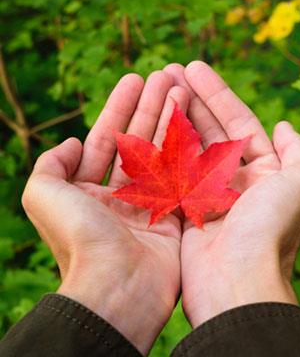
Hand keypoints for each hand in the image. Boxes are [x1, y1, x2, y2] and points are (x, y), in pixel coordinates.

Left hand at [22, 71, 189, 353]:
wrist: (117, 287)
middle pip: (137, 140)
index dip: (119, 107)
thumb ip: (50, 163)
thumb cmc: (80, 240)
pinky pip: (181, 173)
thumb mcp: (43, 195)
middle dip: (150, 106)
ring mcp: (150, 203)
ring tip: (180, 88)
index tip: (135, 78)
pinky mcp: (174, 214)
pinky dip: (187, 147)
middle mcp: (120, 194)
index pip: (106, 138)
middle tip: (165, 75)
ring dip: (170, 119)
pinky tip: (193, 120)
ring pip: (162, 152)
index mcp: (89, 190)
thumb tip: (73, 142)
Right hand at [163, 62, 299, 327]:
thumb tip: (284, 126)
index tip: (194, 67)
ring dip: (174, 116)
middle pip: (210, 129)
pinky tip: (148, 122)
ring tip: (156, 87)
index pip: (238, 121)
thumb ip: (297, 151)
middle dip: (191, 99)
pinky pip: (170, 170)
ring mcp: (206, 192)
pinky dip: (160, 147)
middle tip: (168, 70)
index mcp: (264, 171)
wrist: (235, 282)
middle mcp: (235, 179)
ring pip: (187, 146)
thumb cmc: (270, 231)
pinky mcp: (182, 207)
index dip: (217, 93)